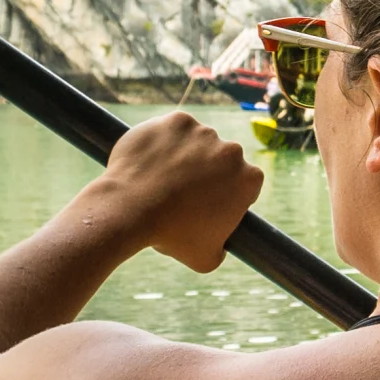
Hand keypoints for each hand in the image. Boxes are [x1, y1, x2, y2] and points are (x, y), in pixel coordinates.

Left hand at [86, 110, 262, 272]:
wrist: (132, 209)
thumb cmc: (171, 236)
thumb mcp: (206, 258)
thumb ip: (221, 248)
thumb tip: (221, 246)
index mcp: (248, 179)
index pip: (246, 182)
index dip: (229, 193)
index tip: (210, 202)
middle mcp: (232, 150)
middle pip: (222, 159)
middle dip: (207, 172)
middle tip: (181, 192)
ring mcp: (203, 132)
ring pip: (196, 142)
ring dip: (184, 155)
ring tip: (160, 177)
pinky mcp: (177, 120)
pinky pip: (172, 130)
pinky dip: (163, 140)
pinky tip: (151, 160)